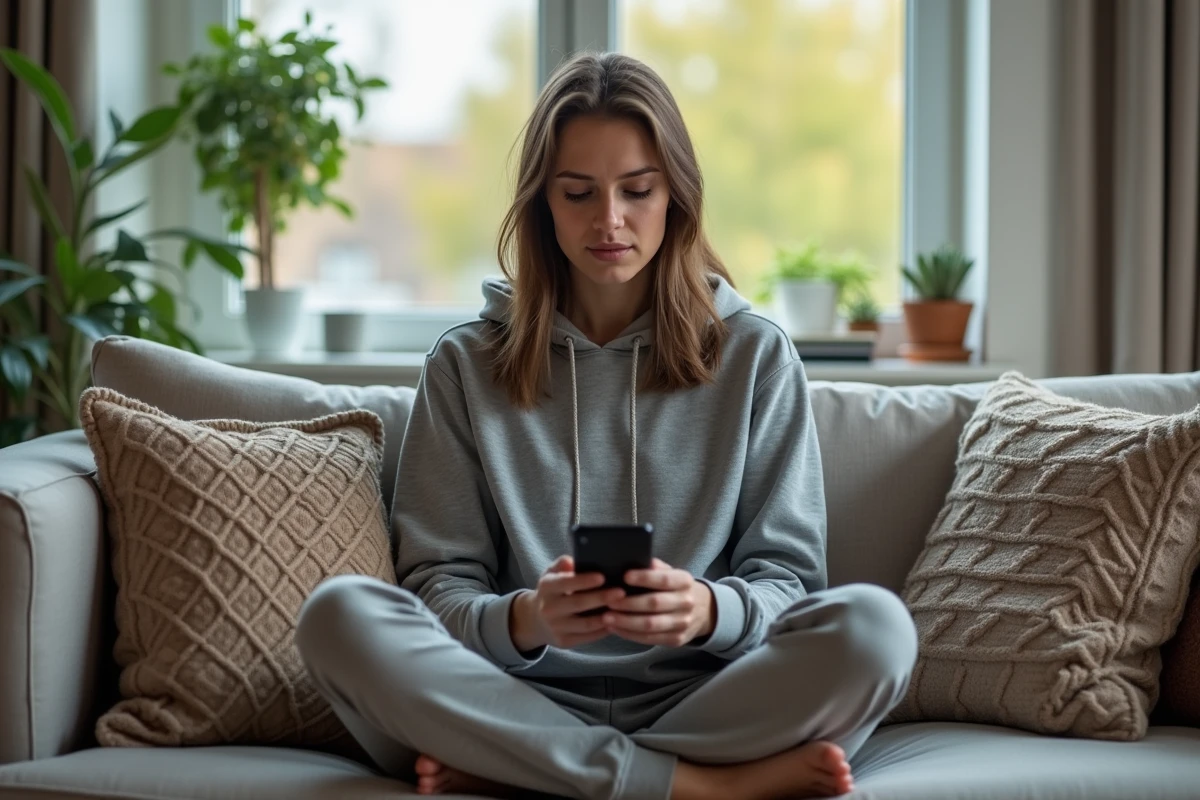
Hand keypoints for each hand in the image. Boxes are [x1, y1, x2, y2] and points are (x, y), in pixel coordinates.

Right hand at [510, 556, 624, 651]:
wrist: (536, 620)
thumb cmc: (553, 591)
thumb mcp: (552, 574)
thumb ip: (561, 564)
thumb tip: (571, 561)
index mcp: (547, 588)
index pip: (565, 582)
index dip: (584, 581)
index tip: (602, 577)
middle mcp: (548, 608)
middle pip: (578, 603)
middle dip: (600, 598)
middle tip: (621, 592)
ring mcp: (556, 627)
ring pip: (585, 624)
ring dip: (605, 617)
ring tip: (623, 609)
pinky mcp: (564, 642)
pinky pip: (587, 637)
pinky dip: (603, 630)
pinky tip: (616, 622)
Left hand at [602, 558, 715, 646]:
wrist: (704, 610)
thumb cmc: (676, 588)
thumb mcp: (672, 573)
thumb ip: (655, 568)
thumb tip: (633, 560)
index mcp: (684, 581)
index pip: (664, 579)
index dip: (644, 578)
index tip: (625, 576)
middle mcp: (686, 602)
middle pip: (654, 604)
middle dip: (628, 603)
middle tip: (608, 601)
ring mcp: (683, 623)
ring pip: (650, 625)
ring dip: (625, 622)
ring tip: (607, 617)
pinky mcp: (676, 639)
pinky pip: (650, 639)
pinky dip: (630, 634)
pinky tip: (616, 628)